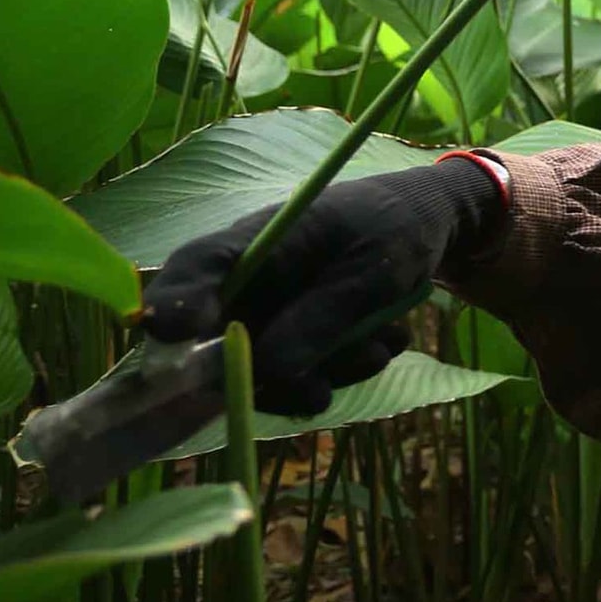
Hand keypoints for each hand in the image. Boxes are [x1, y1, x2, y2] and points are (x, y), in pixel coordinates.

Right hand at [141, 158, 504, 415]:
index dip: (173, 302)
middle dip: (279, 371)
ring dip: (328, 370)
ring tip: (382, 341)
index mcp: (259, 240)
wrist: (427, 224)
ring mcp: (267, 313)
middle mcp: (249, 281)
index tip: (175, 334)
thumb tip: (262, 372)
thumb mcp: (372, 273)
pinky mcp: (291, 339)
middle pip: (220, 342)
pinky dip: (343, 370)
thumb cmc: (395, 229)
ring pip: (266, 371)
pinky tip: (384, 340)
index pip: (195, 267)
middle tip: (338, 375)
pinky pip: (300, 377)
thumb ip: (320, 320)